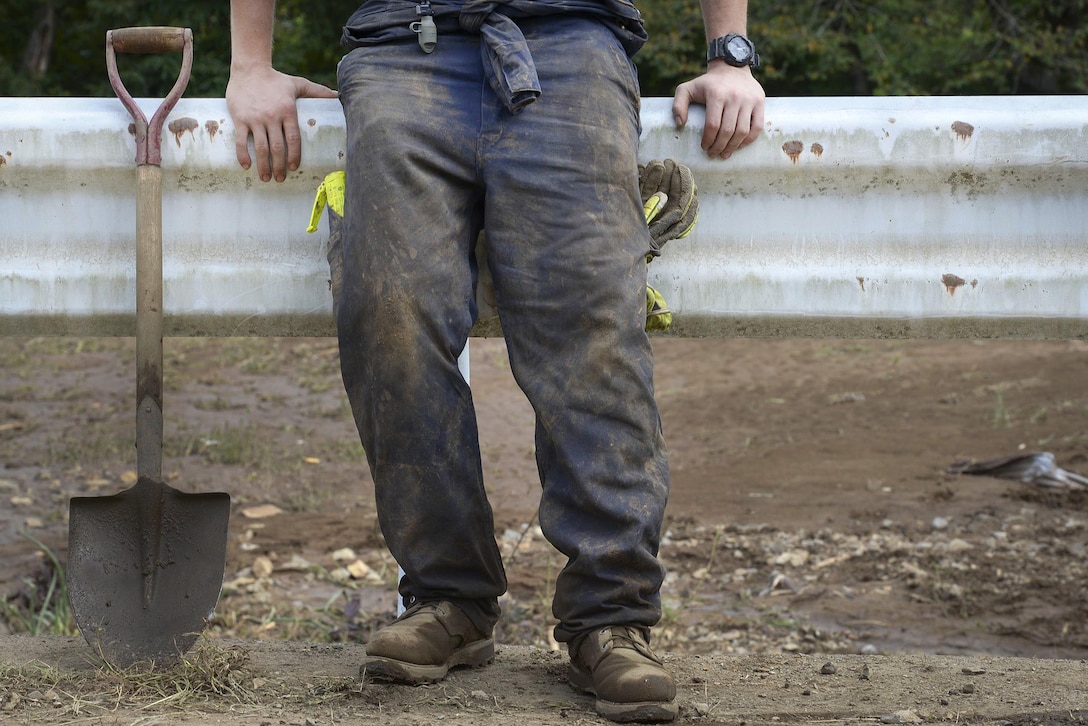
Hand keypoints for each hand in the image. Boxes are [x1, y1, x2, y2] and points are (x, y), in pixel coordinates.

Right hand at [226, 66, 336, 181]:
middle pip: (277, 148)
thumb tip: (338, 95)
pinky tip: (246, 166)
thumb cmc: (276, 79)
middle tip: (281, 178)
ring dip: (264, 166)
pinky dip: (243, 155)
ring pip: (261, 148)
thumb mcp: (298, 84)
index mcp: (288, 111)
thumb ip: (317, 91)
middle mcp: (272, 116)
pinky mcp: (240, 118)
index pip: (294, 139)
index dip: (295, 156)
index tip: (294, 167)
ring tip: (266, 177)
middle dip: (280, 166)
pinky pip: (241, 141)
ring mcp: (255, 118)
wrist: (249, 69)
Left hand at [672, 63, 764, 159]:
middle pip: (727, 131)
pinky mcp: (759, 102)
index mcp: (716, 94)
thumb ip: (678, 105)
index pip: (712, 125)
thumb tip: (679, 124)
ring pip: (742, 131)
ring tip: (725, 153)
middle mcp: (734, 96)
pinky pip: (757, 126)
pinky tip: (739, 145)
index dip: (708, 140)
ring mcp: (749, 99)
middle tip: (713, 154)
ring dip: (733, 146)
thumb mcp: (687, 89)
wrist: (732, 67)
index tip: (704, 147)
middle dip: (719, 147)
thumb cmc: (707, 83)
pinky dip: (749, 139)